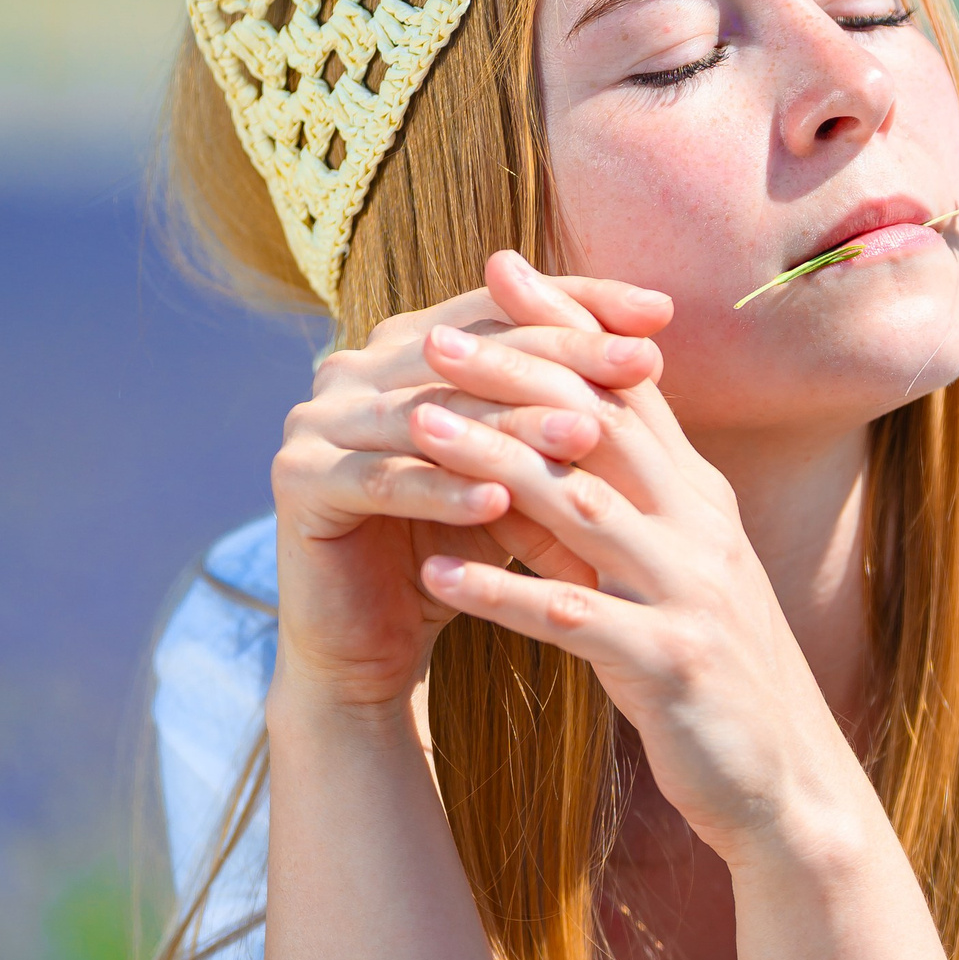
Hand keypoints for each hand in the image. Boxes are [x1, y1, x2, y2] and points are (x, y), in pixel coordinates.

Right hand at [266, 255, 672, 713]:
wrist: (374, 648)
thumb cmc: (458, 552)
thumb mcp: (524, 470)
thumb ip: (564, 404)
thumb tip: (656, 341)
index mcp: (403, 350)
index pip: (500, 311)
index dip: (581, 311)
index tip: (662, 318)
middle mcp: (352, 369)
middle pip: (471, 352)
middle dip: (562, 356)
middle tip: (641, 362)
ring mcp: (315, 419)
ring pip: (431, 413)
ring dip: (511, 424)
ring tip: (587, 432)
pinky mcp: (296, 479)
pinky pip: (382, 479)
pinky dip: (441, 490)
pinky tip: (498, 502)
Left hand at [407, 256, 865, 866]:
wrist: (785, 786)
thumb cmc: (712, 682)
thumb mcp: (662, 584)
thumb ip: (601, 525)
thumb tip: (522, 466)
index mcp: (702, 504)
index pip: (629, 391)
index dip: (566, 329)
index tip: (500, 273)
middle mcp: (702, 533)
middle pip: (601, 428)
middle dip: (514, 375)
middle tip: (430, 337)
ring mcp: (689, 596)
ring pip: (582, 507)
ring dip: (494, 464)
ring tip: (416, 431)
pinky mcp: (668, 666)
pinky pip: (572, 617)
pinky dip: (501, 592)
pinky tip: (434, 574)